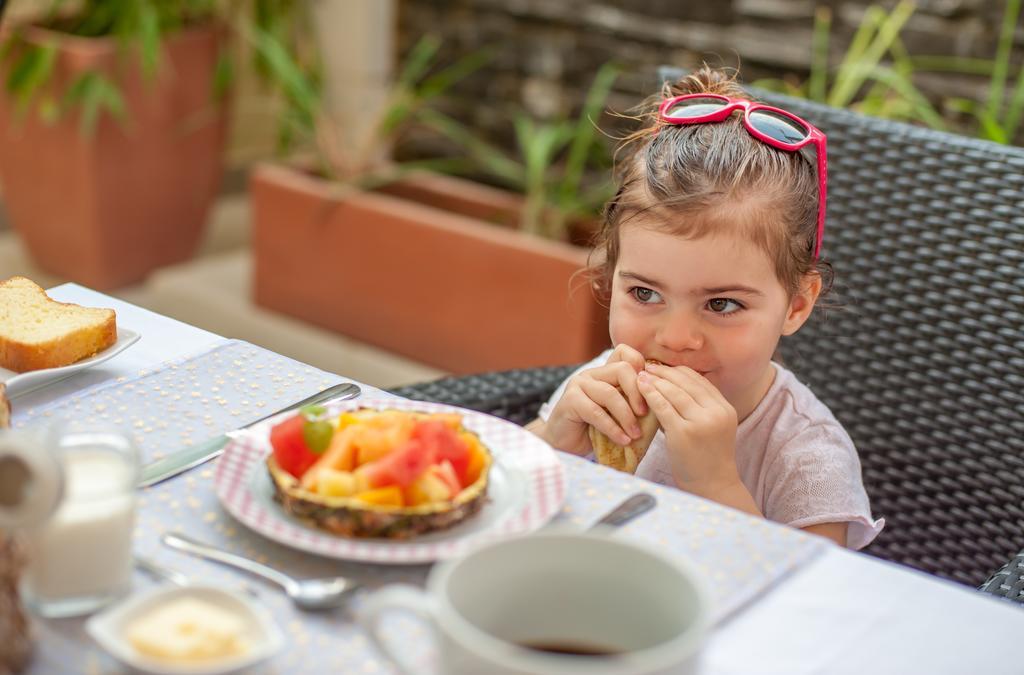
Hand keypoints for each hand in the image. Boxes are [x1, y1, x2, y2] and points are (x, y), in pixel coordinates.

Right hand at [538, 344, 648, 455]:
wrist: (564, 445)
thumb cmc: (594, 431)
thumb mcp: (617, 414)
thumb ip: (631, 403)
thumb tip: (659, 402)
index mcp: (604, 372)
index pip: (625, 353)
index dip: (642, 368)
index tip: (650, 392)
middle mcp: (591, 374)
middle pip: (622, 369)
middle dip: (638, 393)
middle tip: (645, 414)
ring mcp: (578, 385)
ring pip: (610, 393)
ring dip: (627, 416)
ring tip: (635, 434)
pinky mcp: (569, 400)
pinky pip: (596, 412)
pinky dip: (613, 428)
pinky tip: (623, 440)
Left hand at [637, 362, 739, 492]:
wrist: (713, 488)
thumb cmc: (706, 458)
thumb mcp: (710, 428)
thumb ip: (696, 407)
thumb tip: (670, 384)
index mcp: (725, 408)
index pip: (699, 380)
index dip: (677, 371)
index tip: (661, 367)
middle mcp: (716, 412)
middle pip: (686, 382)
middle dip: (664, 372)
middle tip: (645, 366)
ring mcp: (701, 423)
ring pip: (674, 392)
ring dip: (655, 381)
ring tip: (639, 375)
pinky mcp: (683, 434)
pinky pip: (663, 407)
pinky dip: (650, 395)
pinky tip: (640, 389)